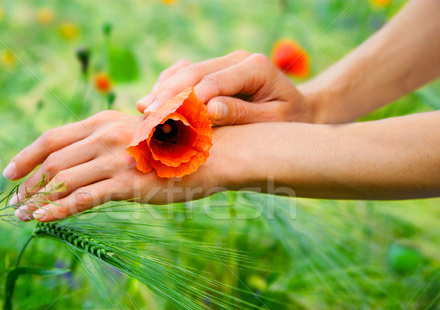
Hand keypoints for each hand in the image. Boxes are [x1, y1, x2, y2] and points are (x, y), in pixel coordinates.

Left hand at [1, 111, 229, 221]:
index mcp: (103, 121)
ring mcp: (115, 159)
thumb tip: (77, 160)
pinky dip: (57, 209)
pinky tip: (42, 219)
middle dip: (27, 183)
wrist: (210, 153)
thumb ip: (104, 141)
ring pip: (62, 181)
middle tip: (13, 202)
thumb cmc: (171, 145)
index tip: (8, 174)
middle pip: (51, 161)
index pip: (51, 138)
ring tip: (22, 215)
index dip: (24, 156)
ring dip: (37, 200)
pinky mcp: (127, 183)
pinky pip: (83, 199)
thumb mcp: (132, 133)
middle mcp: (104, 136)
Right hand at [137, 51, 317, 124]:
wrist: (296, 111)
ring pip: (185, 69)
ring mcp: (224, 63)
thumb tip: (208, 111)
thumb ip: (241, 114)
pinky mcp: (214, 70)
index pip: (213, 81)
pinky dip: (167, 85)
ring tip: (143, 110)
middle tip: (147, 115)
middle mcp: (237, 59)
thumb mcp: (272, 121)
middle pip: (194, 72)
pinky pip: (185, 72)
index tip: (166, 120)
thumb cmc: (287, 121)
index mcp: (255, 67)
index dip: (187, 100)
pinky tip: (152, 102)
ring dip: (163, 89)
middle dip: (168, 94)